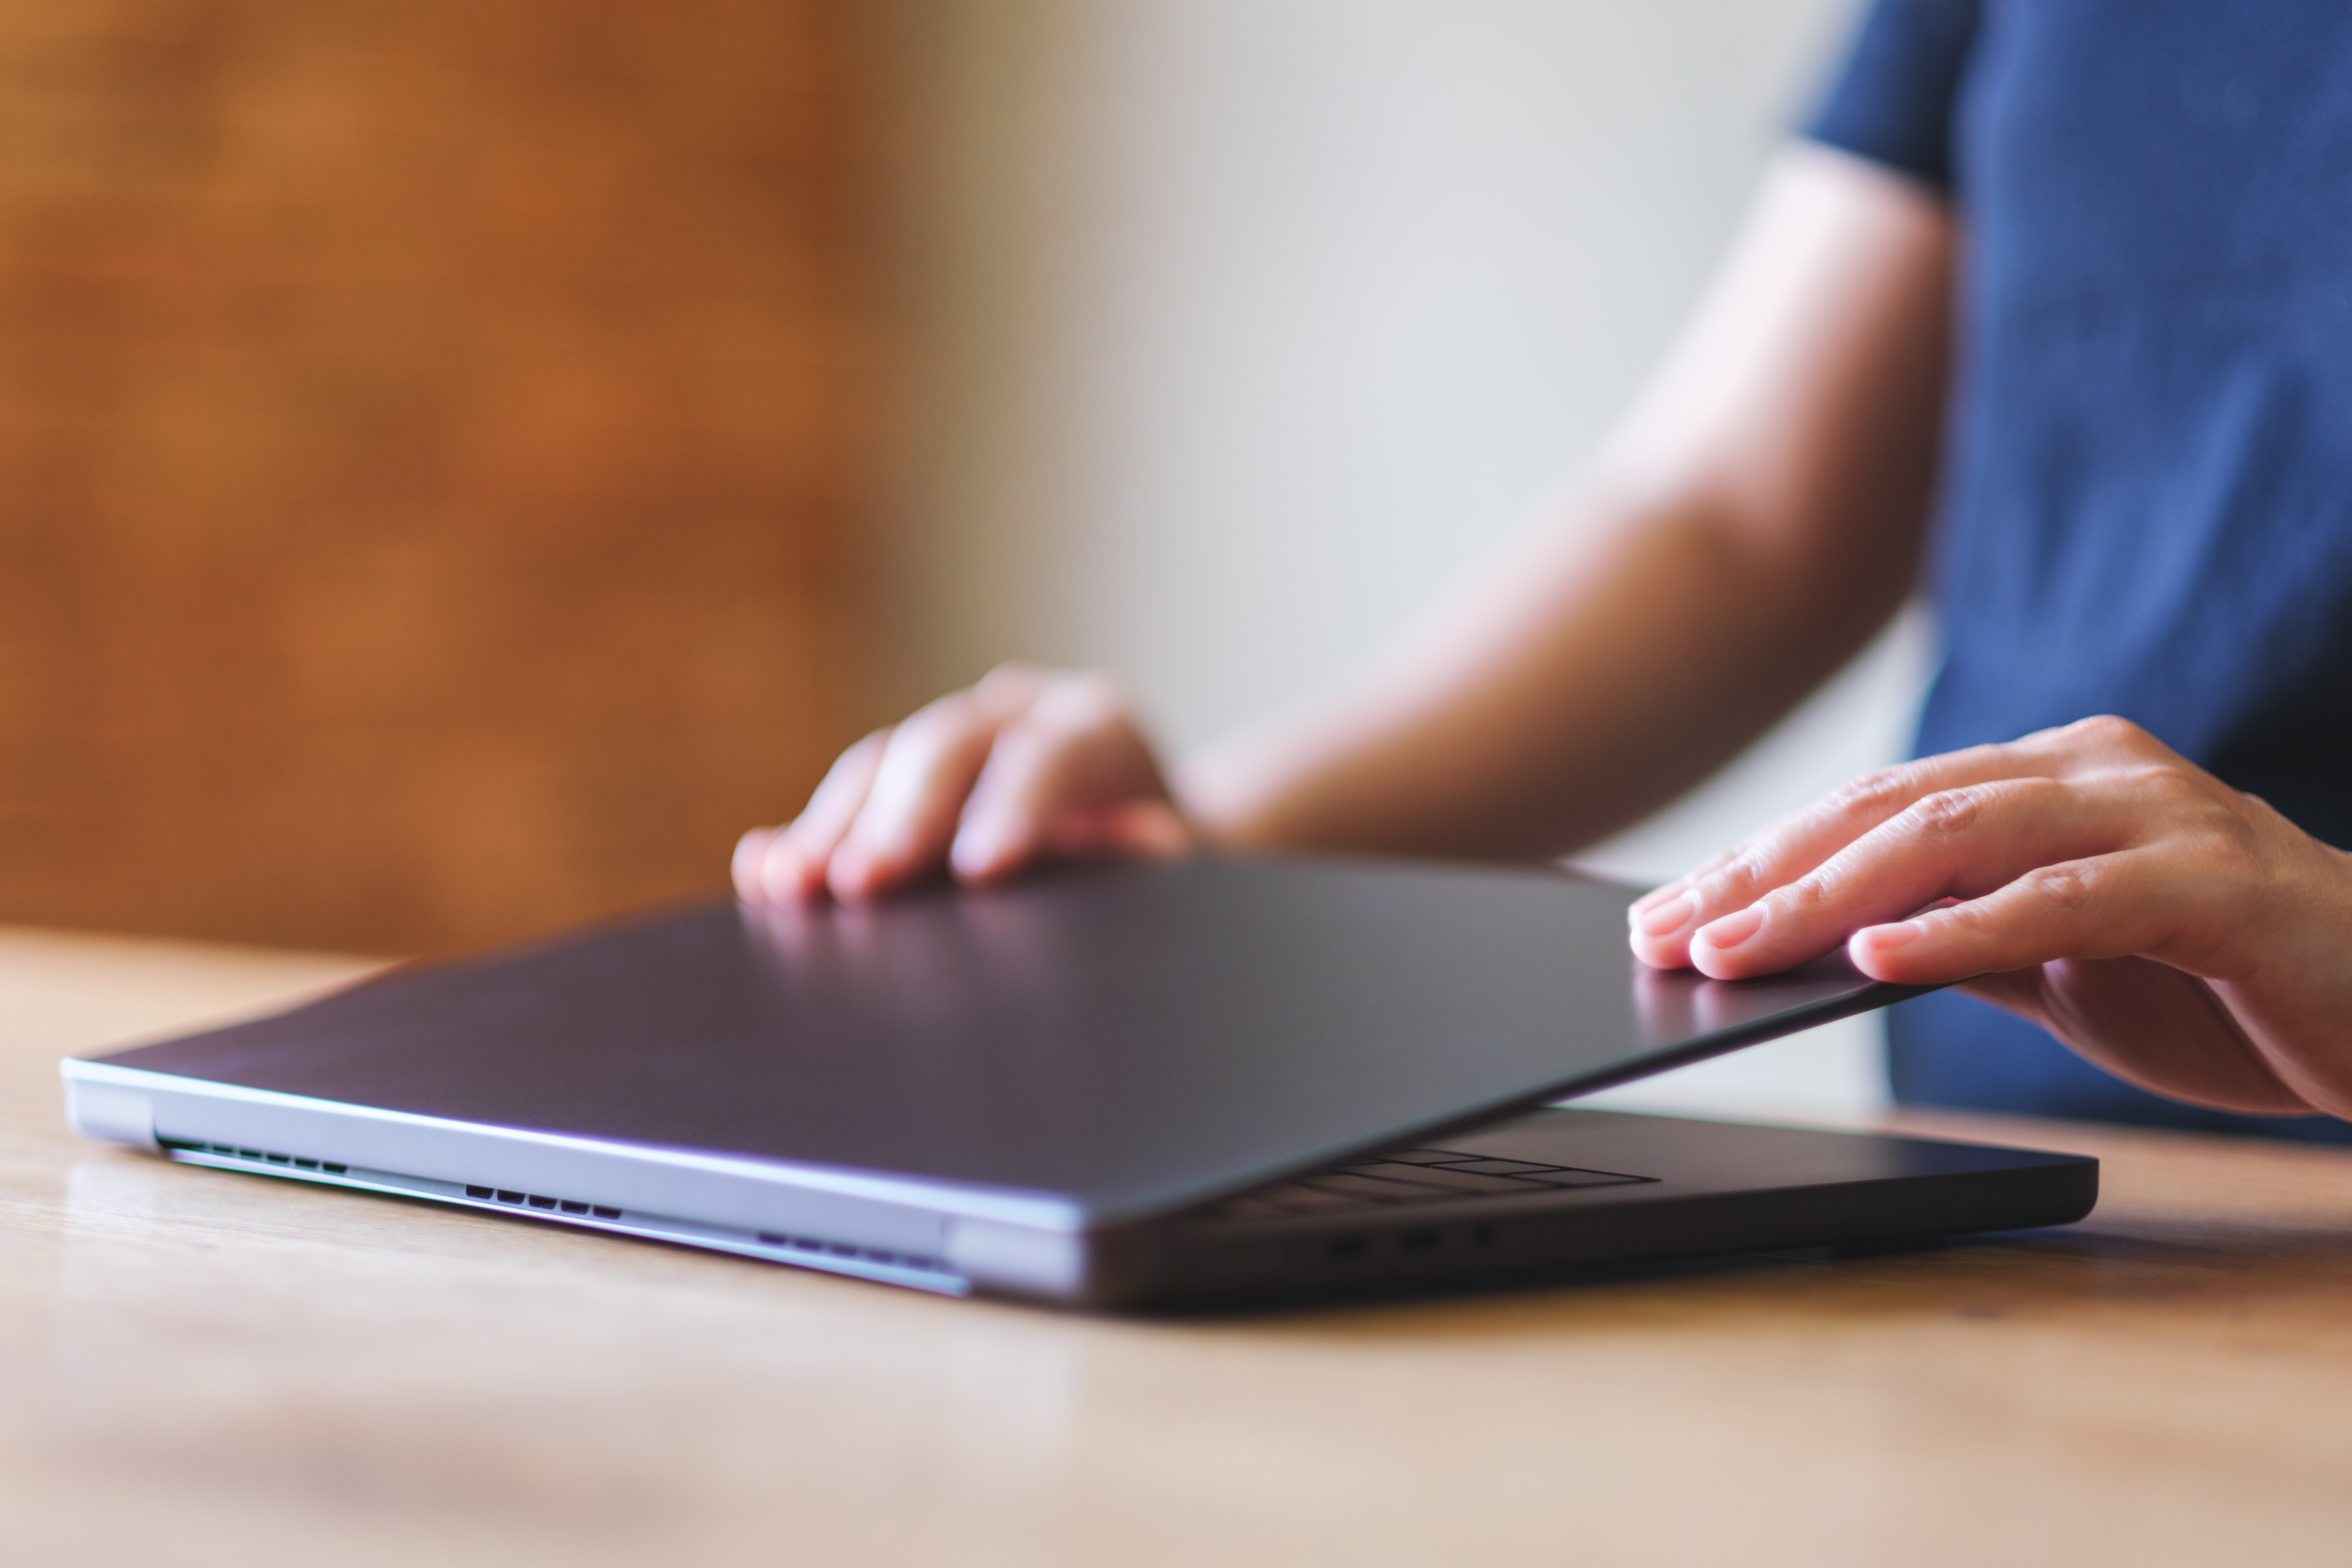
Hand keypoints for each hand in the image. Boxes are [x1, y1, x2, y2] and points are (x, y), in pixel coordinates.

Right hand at [734, 664, 1193, 902]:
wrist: (1143, 838)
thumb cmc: (1165, 862)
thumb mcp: (1185, 862)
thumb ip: (1156, 853)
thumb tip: (1146, 842)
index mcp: (1101, 727)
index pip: (1055, 752)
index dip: (1016, 806)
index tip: (980, 871)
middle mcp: (1020, 710)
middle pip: (948, 745)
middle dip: (902, 816)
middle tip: (864, 884)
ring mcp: (954, 730)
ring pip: (884, 762)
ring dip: (834, 827)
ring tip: (794, 888)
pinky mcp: (906, 769)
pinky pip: (850, 791)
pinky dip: (808, 832)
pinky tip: (766, 871)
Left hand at [1626, 716, 2351, 1118]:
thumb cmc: (2221, 986)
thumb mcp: (2055, 965)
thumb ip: (1956, 941)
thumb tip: (1826, 950)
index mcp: (2049, 780)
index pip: (1872, 809)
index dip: (1760, 860)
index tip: (1664, 914)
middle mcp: (2094, 773)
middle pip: (1892, 811)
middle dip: (1765, 874)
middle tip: (1665, 931)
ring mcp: (2160, 817)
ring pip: (1957, 839)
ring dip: (1830, 898)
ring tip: (1734, 946)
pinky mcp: (2214, 885)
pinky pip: (2061, 901)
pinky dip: (1961, 931)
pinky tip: (1875, 960)